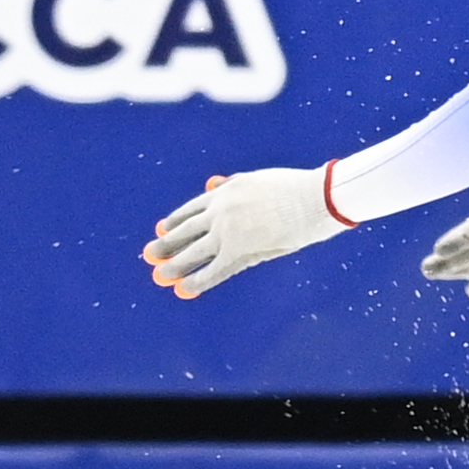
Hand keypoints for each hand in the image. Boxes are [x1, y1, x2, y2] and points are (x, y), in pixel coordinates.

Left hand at [143, 167, 348, 298]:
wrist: (317, 197)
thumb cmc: (298, 187)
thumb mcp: (260, 179)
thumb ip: (236, 183)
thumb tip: (215, 182)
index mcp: (225, 192)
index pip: (192, 209)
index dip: (176, 221)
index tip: (163, 228)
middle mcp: (219, 211)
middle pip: (185, 230)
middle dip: (166, 243)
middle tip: (151, 253)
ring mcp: (227, 232)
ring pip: (192, 251)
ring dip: (174, 264)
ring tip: (159, 274)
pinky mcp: (239, 250)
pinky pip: (213, 270)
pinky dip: (197, 280)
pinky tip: (184, 289)